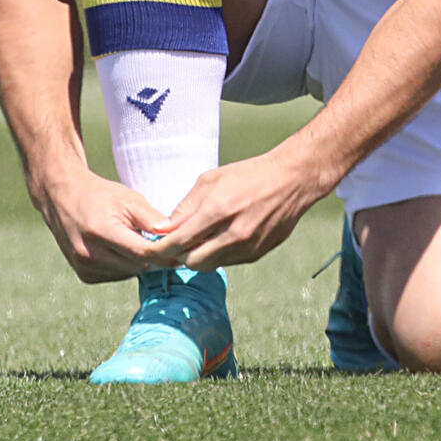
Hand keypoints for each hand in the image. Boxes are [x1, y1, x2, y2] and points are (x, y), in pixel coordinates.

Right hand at [31, 167, 170, 283]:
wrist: (62, 197)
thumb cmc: (100, 195)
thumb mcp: (129, 199)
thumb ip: (153, 220)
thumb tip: (179, 237)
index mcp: (100, 231)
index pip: (142, 252)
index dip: (165, 253)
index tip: (182, 250)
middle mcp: (89, 254)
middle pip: (138, 265)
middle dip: (155, 256)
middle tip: (165, 244)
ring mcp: (84, 267)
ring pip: (129, 273)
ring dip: (139, 261)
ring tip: (135, 239)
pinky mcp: (84, 275)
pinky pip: (117, 276)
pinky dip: (125, 265)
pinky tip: (120, 248)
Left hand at [150, 149, 330, 270]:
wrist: (291, 181)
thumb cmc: (247, 175)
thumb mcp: (210, 181)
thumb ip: (185, 208)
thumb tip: (162, 229)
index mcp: (218, 211)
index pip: (179, 241)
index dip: (160, 249)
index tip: (149, 250)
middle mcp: (233, 234)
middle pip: (192, 261)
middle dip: (178, 256)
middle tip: (174, 245)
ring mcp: (248, 247)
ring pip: (209, 265)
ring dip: (198, 256)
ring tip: (198, 239)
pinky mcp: (257, 254)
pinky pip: (228, 262)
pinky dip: (218, 255)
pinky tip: (220, 238)